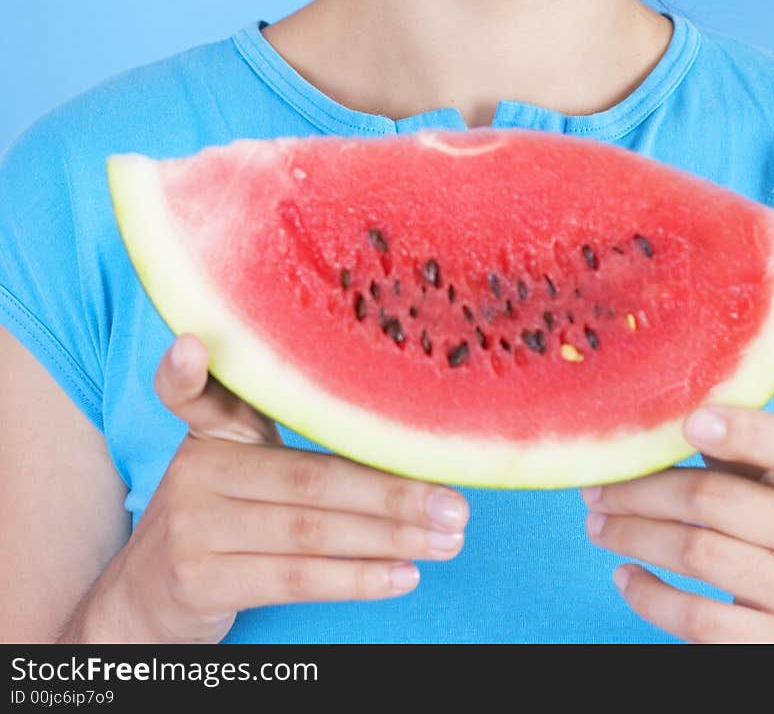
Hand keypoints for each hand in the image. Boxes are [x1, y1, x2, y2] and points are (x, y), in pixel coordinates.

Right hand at [90, 334, 468, 643]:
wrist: (148, 599)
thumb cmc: (220, 516)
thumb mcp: (235, 462)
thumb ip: (292, 437)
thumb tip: (398, 430)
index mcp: (209, 432)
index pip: (193, 394)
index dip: (185, 370)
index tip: (191, 344)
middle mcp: (194, 472)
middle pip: (307, 477)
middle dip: (391, 492)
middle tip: (455, 502)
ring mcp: (194, 528)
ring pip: (310, 531)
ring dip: (389, 538)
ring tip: (447, 539)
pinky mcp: (201, 581)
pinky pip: (294, 578)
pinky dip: (355, 579)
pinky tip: (403, 574)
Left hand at [581, 405, 773, 642]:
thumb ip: (744, 452)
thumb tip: (656, 422)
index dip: (743, 431)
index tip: (689, 422)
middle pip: (716, 500)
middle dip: (641, 490)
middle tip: (596, 487)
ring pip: (699, 555)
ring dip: (633, 535)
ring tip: (598, 524)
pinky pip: (699, 621)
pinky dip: (650, 597)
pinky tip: (626, 575)